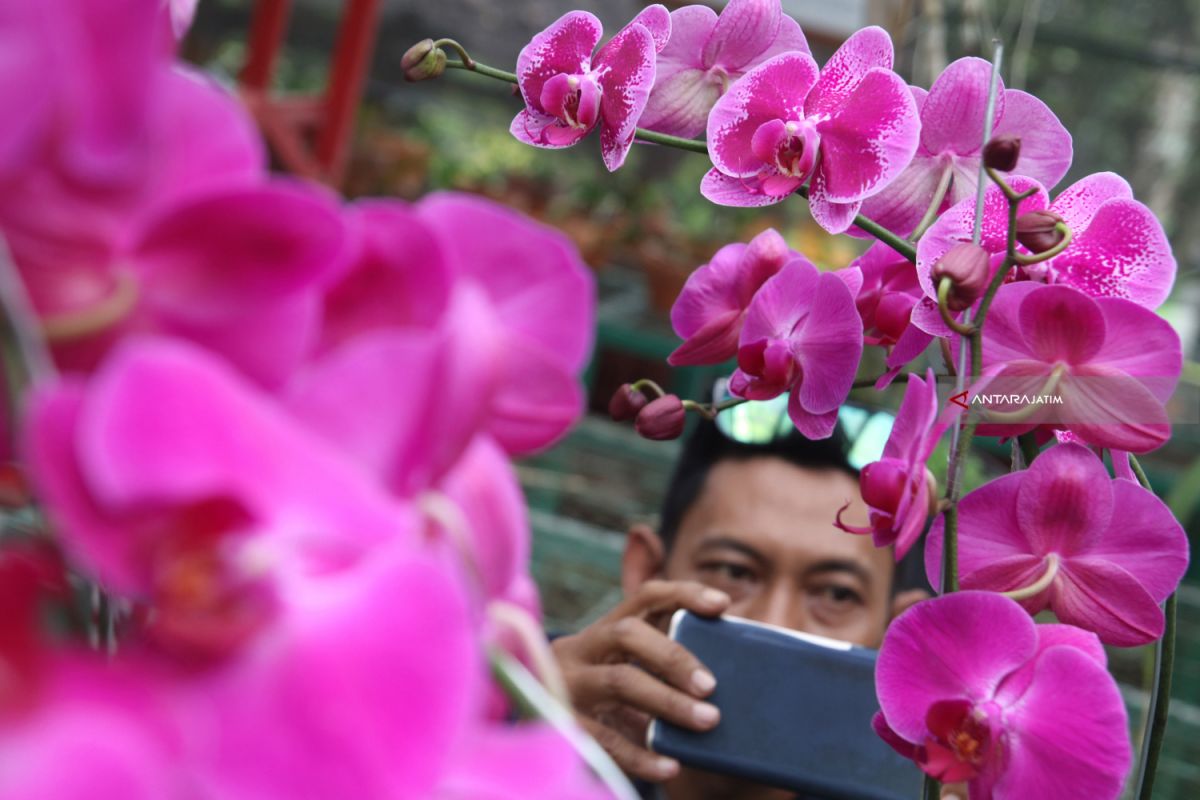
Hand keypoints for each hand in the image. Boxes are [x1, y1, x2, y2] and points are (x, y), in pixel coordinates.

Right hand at [550, 579, 730, 782]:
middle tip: (711, 686)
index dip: (684, 594)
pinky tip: (670, 766)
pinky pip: (606, 738)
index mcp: (601, 631)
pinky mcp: (562, 725)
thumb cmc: (598, 705)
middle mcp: (579, 650)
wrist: (532, 740)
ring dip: (668, 701)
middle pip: (628, 634)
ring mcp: (567, 685)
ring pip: (620, 681)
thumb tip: (726, 671)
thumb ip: (657, 667)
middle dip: (675, 656)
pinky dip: (641, 754)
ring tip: (706, 721)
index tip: (723, 605)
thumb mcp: (620, 675)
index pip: (644, 597)